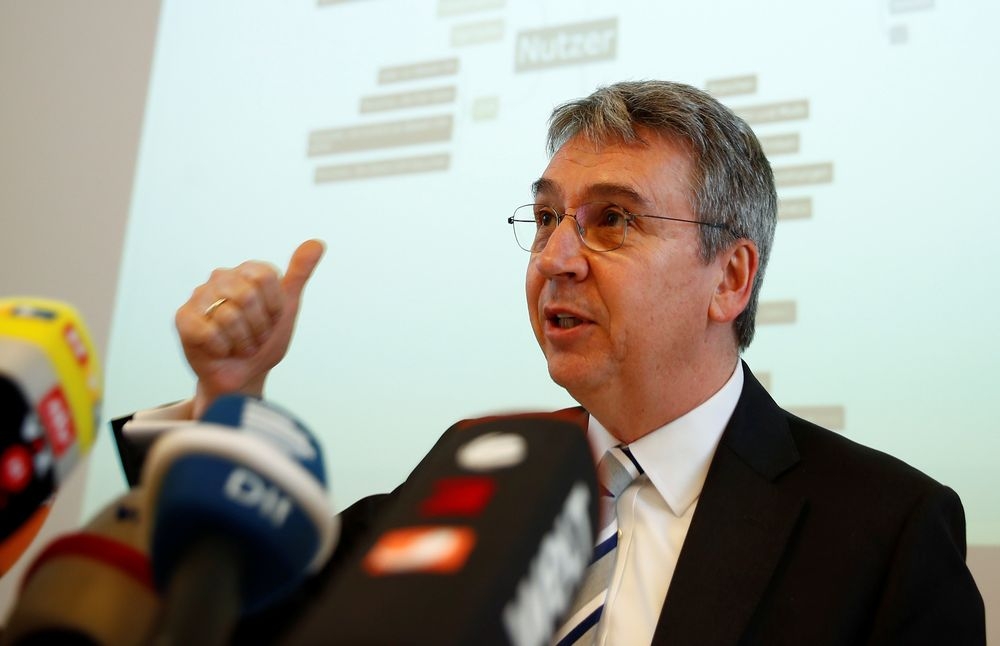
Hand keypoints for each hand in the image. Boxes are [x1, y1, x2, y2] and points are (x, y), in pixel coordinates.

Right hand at [174, 239, 324, 417]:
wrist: (246, 375)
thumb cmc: (265, 341)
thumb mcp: (288, 308)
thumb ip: (300, 274)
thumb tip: (318, 242)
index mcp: (248, 272)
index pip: (264, 277)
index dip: (273, 306)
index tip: (272, 318)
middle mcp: (221, 277)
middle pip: (247, 295)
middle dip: (258, 326)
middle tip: (255, 337)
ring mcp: (199, 296)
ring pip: (228, 315)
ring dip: (241, 341)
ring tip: (239, 345)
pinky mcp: (183, 318)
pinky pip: (207, 331)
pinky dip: (221, 348)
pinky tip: (220, 350)